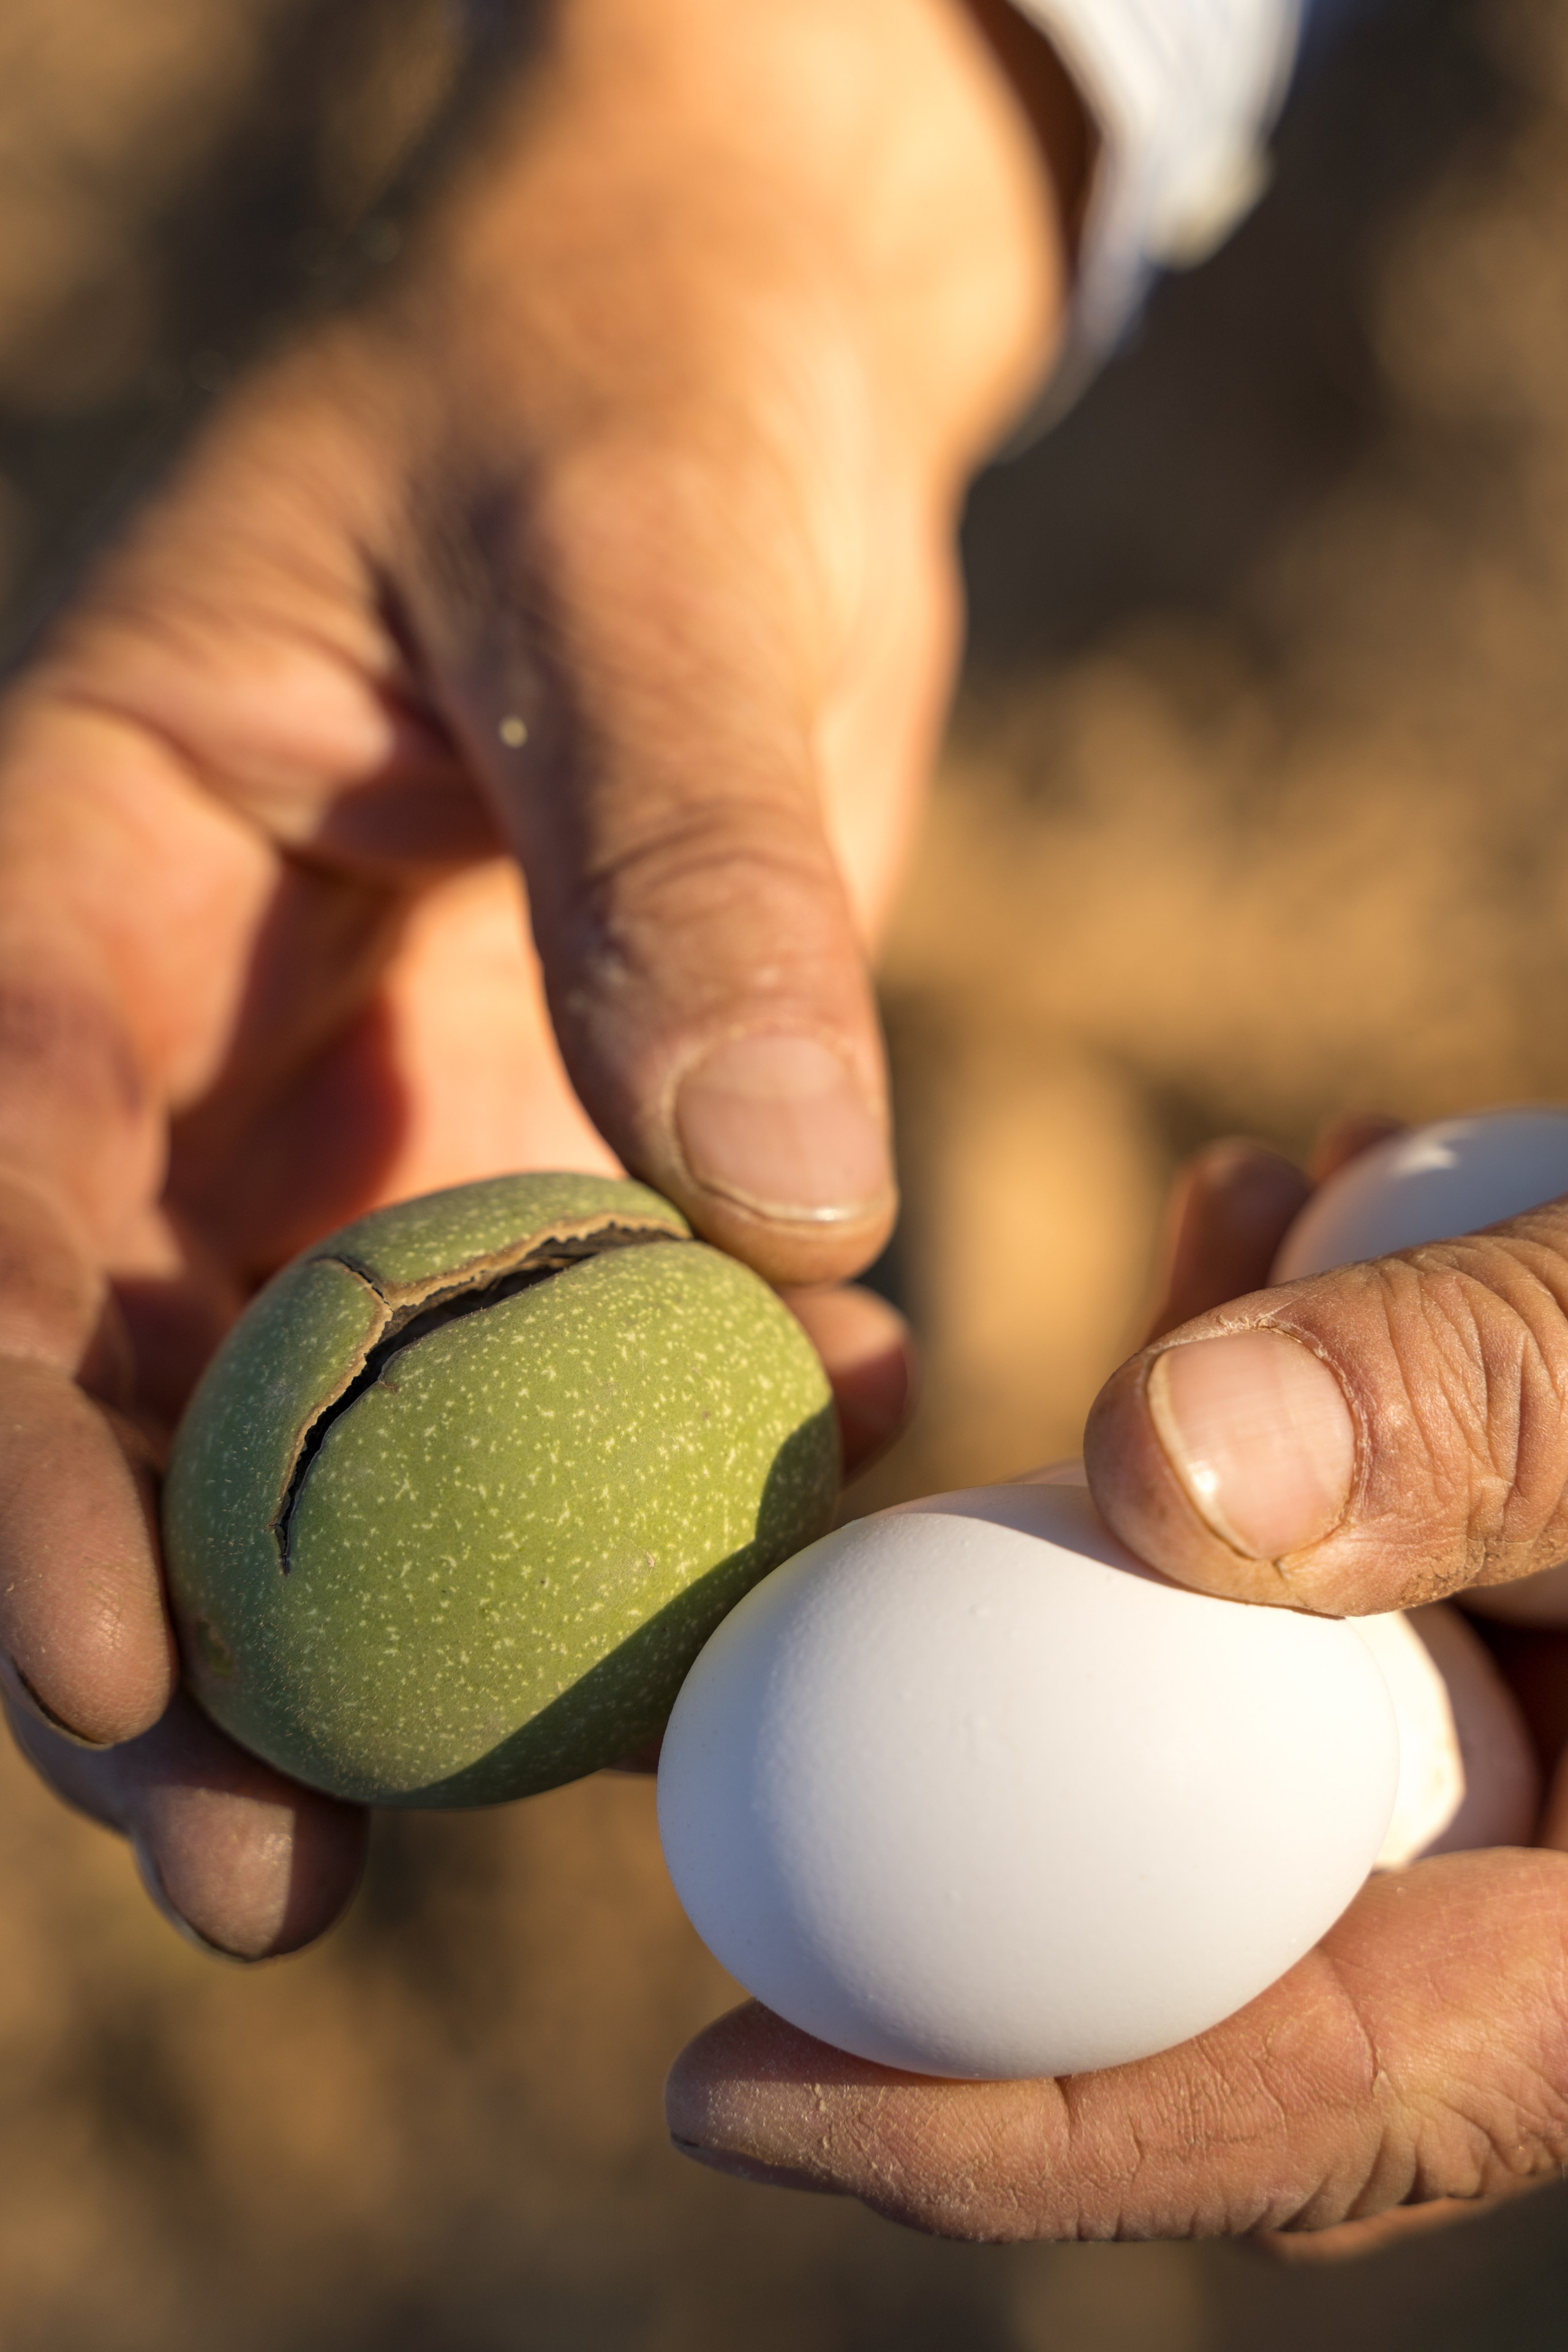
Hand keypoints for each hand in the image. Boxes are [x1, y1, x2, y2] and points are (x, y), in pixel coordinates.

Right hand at [0, 0, 1082, 1951]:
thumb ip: (687, 863)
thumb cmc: (632, 394)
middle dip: (170, 1641)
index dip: (23, 1457)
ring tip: (545, 1784)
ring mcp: (363, 1098)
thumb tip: (784, 1201)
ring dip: (410, 1615)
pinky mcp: (535, 1131)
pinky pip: (552, 1343)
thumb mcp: (645, 570)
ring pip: (324, 1416)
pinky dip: (652, 1444)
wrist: (733, 368)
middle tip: (269, 1878)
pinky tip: (800, 1471)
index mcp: (87, 870)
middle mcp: (196, 1026)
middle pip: (118, 1379)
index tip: (130, 1676)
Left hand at [665, 1123, 1567, 2245]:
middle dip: (1018, 1807)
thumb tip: (1164, 1479)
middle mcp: (1566, 1877)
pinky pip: (1319, 1569)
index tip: (722, 2088)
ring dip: (1165, 1516)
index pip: (1303, 2096)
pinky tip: (1285, 1218)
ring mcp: (1533, 1739)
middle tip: (798, 1683)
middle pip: (1224, 1935)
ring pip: (1256, 1709)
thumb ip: (1496, 1413)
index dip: (1002, 2135)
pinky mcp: (1505, 1609)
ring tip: (1245, 1247)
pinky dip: (1271, 1408)